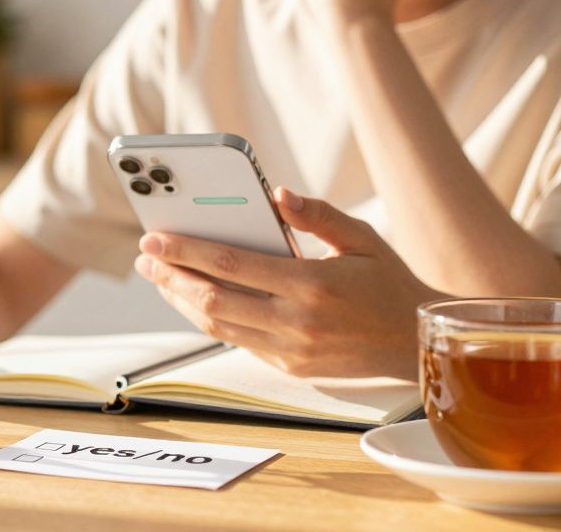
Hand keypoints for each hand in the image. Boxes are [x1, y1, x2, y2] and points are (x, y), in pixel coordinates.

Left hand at [135, 188, 442, 379]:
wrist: (415, 344)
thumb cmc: (387, 282)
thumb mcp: (362, 238)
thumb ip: (317, 215)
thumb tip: (276, 193)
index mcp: (312, 285)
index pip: (232, 265)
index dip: (187, 251)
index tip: (154, 238)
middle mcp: (297, 323)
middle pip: (214, 299)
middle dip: (171, 277)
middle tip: (145, 258)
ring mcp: (291, 350)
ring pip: (218, 326)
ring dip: (181, 301)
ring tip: (159, 278)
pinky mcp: (290, 367)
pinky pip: (237, 341)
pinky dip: (208, 319)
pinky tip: (192, 299)